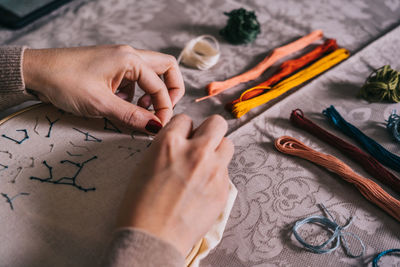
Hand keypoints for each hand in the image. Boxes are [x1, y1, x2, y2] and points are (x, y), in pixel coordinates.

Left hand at [22, 45, 184, 132]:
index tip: (159, 126)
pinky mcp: (112, 67)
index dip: (165, 108)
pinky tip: (121, 105)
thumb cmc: (64, 82)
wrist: (37, 72)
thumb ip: (132, 116)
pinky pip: (134, 79)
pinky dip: (136, 94)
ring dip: (152, 92)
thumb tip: (156, 127)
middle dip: (170, 91)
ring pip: (151, 74)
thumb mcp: (101, 104)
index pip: (161, 85)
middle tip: (163, 110)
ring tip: (140, 110)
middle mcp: (129, 55)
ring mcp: (120, 59)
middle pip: (166, 68)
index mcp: (130, 59)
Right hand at [117, 114, 233, 255]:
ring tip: (204, 166)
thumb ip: (168, 148)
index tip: (182, 138)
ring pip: (227, 145)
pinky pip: (225, 172)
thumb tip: (183, 142)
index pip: (186, 119)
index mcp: (170, 143)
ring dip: (217, 151)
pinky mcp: (223, 189)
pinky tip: (202, 189)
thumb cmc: (140, 205)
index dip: (183, 129)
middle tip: (200, 144)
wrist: (152, 239)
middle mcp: (195, 152)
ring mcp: (213, 171)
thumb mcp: (146, 165)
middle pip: (217, 123)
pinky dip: (216, 176)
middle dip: (209, 131)